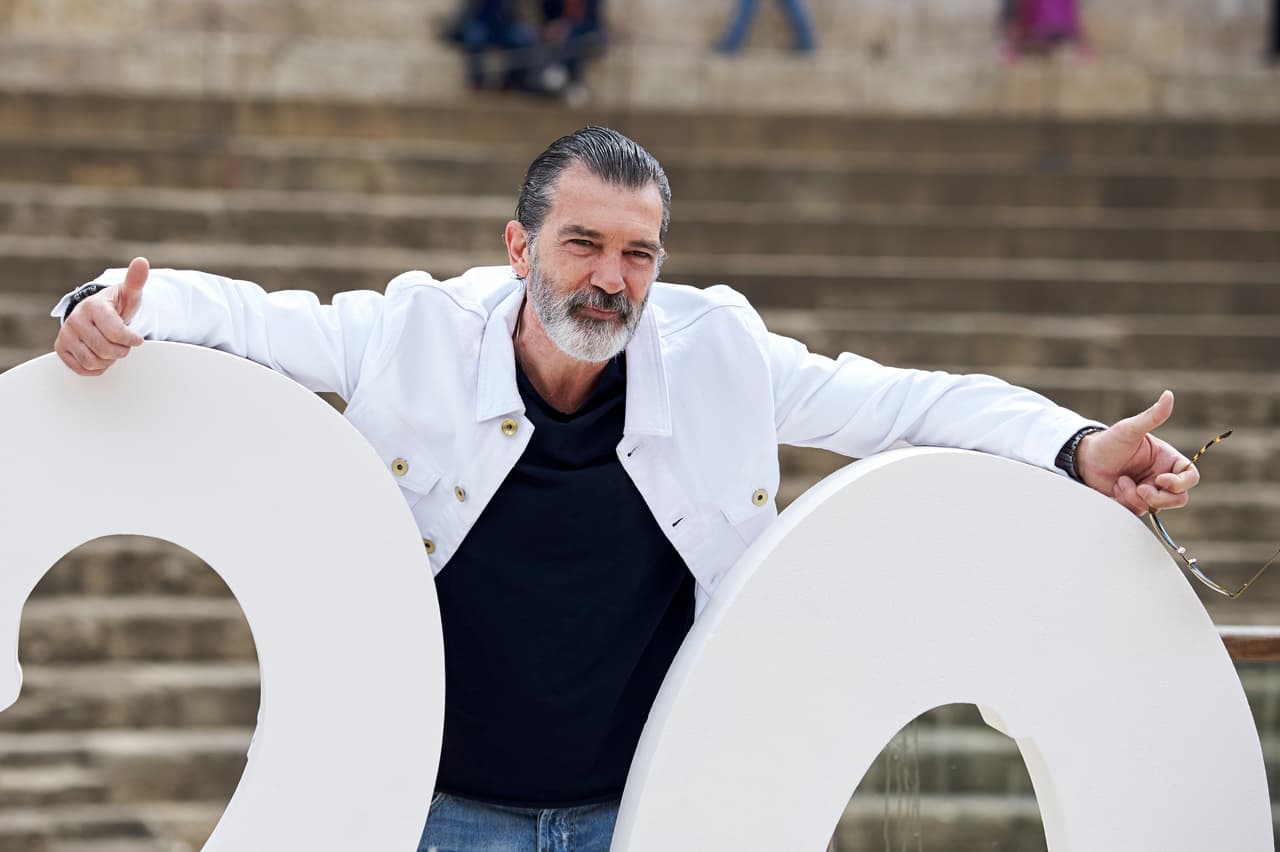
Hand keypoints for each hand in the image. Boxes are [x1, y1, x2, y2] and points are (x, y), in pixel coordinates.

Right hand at [54, 257, 147, 375]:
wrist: (96, 314)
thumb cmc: (115, 306)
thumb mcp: (129, 293)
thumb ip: (136, 280)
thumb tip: (142, 262)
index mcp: (93, 306)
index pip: (117, 333)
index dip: (131, 339)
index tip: (137, 338)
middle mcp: (75, 320)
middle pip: (106, 350)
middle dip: (121, 350)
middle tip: (124, 344)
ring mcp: (66, 334)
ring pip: (94, 361)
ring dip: (109, 360)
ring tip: (112, 348)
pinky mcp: (61, 348)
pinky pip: (83, 369)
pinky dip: (97, 367)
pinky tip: (101, 355)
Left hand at [1075, 390, 1199, 515]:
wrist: (1085, 459)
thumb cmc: (1109, 441)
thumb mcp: (1130, 429)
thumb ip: (1152, 416)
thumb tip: (1169, 395)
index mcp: (1168, 460)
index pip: (1190, 477)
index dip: (1181, 483)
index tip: (1160, 480)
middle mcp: (1162, 477)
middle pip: (1179, 498)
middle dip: (1160, 498)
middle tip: (1140, 489)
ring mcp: (1149, 491)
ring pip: (1158, 507)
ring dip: (1137, 497)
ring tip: (1121, 482)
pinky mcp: (1134, 502)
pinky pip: (1139, 511)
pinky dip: (1127, 502)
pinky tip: (1116, 487)